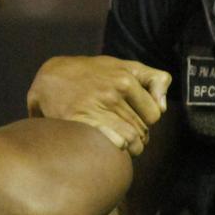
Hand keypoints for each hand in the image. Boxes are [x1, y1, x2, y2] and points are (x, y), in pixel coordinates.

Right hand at [26, 55, 170, 155]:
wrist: (51, 76)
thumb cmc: (92, 73)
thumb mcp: (124, 65)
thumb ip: (153, 79)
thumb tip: (163, 107)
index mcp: (125, 79)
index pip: (154, 115)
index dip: (146, 120)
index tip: (135, 118)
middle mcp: (112, 93)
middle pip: (142, 131)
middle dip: (139, 137)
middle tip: (127, 133)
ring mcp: (95, 108)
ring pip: (130, 141)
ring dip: (129, 147)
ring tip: (121, 143)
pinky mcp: (80, 122)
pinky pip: (112, 144)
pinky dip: (116, 149)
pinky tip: (108, 145)